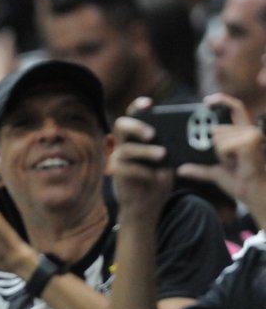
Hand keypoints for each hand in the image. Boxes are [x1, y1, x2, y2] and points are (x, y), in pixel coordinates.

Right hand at [109, 98, 174, 223]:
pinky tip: (157, 176)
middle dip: (136, 126)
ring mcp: (119, 157)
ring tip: (162, 155)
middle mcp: (124, 143)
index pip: (133, 114)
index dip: (138, 106)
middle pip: (121, 125)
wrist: (147, 204)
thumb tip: (191, 135)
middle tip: (152, 133)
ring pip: (127, 148)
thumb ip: (172, 147)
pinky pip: (128, 168)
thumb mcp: (169, 160)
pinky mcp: (118, 173)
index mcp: (136, 135)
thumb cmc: (159, 177)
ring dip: (145, 151)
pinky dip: (145, 171)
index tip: (149, 104)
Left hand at [178, 94, 265, 222]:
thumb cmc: (239, 181)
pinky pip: (222, 145)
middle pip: (216, 129)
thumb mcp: (214, 172)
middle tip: (229, 160)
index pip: (235, 107)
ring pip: (217, 137)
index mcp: (242, 132)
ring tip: (234, 162)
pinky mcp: (250, 141)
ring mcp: (251, 135)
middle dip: (215, 147)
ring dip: (220, 154)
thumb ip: (198, 168)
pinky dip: (223, 156)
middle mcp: (248, 130)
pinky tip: (236, 163)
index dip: (221, 100)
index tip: (206, 101)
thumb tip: (180, 170)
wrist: (252, 193)